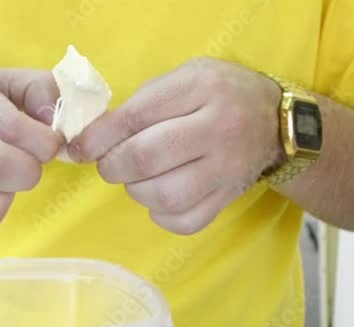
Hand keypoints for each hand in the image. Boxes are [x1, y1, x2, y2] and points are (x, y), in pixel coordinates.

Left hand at [69, 58, 285, 234]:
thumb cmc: (219, 94)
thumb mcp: (185, 78)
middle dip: (113, 166)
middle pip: (147, 158)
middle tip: (108, 164)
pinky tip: (159, 198)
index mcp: (202, 89)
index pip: (137, 117)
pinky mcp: (228, 199)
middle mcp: (219, 130)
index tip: (79, 149)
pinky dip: (160, 214)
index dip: (99, 137)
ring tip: (137, 178)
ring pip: (164, 195)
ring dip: (136, 190)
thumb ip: (142, 103)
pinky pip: (184, 221)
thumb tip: (93, 137)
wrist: (275, 121)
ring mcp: (226, 169)